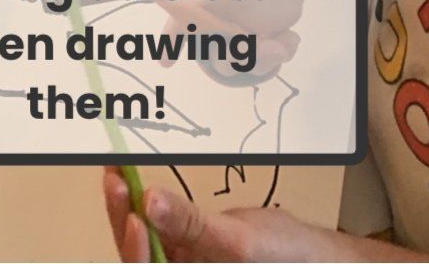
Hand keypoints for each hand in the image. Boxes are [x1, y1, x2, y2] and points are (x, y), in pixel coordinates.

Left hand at [103, 171, 349, 261]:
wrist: (312, 253)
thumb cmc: (285, 258)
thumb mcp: (239, 242)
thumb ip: (192, 225)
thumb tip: (150, 202)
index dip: (137, 252)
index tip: (133, 217)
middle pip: (140, 256)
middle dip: (124, 220)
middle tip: (115, 180)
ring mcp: (182, 261)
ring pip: (145, 239)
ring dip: (127, 208)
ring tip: (117, 173)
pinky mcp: (185, 244)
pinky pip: (157, 224)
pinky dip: (143, 202)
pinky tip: (131, 179)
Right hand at [157, 0, 324, 83]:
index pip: (184, 10)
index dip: (173, 33)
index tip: (166, 59)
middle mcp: (224, 9)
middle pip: (213, 46)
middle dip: (235, 56)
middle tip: (270, 45)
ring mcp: (246, 23)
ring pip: (239, 60)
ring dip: (259, 62)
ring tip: (284, 43)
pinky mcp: (268, 32)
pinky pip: (266, 58)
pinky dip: (279, 56)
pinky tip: (291, 38)